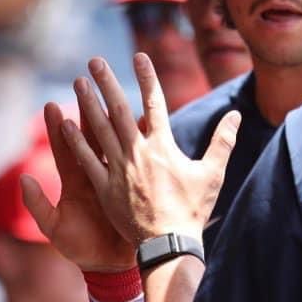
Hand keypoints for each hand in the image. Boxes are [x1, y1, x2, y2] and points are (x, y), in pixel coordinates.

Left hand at [23, 104, 131, 272]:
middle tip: (81, 83)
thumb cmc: (80, 249)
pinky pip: (135, 160)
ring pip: (113, 145)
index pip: (64, 150)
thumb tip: (24, 178)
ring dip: (111, 121)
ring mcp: (113, 180)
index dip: (58, 129)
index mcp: (73, 185)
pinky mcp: (131, 187)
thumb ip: (37, 204)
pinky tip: (143, 120)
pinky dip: (139, 141)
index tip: (52, 105)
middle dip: (84, 112)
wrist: (110, 267)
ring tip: (110, 95)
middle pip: (88, 139)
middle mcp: (92, 177)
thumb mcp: (54, 229)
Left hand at [68, 53, 239, 245]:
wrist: (169, 245)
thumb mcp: (213, 174)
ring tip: (77, 82)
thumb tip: (236, 115)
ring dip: (87, 104)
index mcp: (163, 147)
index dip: (147, 77)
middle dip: (107, 83)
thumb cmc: (193, 211)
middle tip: (94, 61)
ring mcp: (119, 171)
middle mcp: (138, 153)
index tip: (139, 55)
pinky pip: (88, 161)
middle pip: (119, 110)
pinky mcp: (106, 190)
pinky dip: (77, 143)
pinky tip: (65, 125)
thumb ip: (223, 142)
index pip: (154, 103)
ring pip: (100, 130)